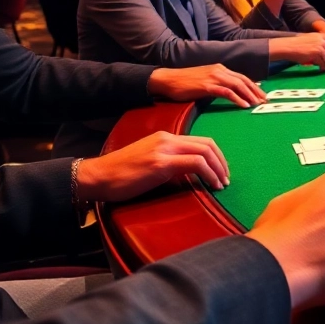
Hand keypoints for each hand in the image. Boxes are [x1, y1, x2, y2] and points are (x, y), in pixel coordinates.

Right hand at [78, 132, 229, 200]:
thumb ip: (169, 162)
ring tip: (222, 184)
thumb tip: (188, 173)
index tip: (221, 171)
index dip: (216, 156)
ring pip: (204, 152)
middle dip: (222, 162)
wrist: (98, 176)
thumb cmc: (121, 174)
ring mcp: (164, 150)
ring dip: (218, 169)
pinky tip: (212, 185)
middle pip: (208, 144)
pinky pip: (195, 163)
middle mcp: (167, 139)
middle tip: (226, 178)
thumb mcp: (150, 163)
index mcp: (166, 138)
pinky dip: (209, 174)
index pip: (201, 141)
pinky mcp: (161, 163)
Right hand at [147, 64, 264, 108]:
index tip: (262, 95)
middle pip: (243, 80)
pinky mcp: (206, 85)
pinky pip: (226, 92)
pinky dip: (237, 98)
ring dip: (250, 95)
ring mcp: (213, 77)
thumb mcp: (205, 81)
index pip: (242, 77)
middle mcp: (219, 70)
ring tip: (257, 104)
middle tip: (265, 101)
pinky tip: (244, 105)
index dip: (253, 86)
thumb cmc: (184, 83)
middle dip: (256, 91)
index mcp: (220, 69)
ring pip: (237, 85)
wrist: (167, 80)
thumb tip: (229, 93)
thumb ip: (218, 84)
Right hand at [270, 33, 324, 71]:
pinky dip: (323, 67)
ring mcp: (320, 47)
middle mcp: (322, 41)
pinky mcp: (316, 55)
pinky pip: (323, 63)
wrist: (288, 46)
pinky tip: (322, 69)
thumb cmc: (297, 43)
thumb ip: (319, 41)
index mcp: (321, 35)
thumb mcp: (310, 38)